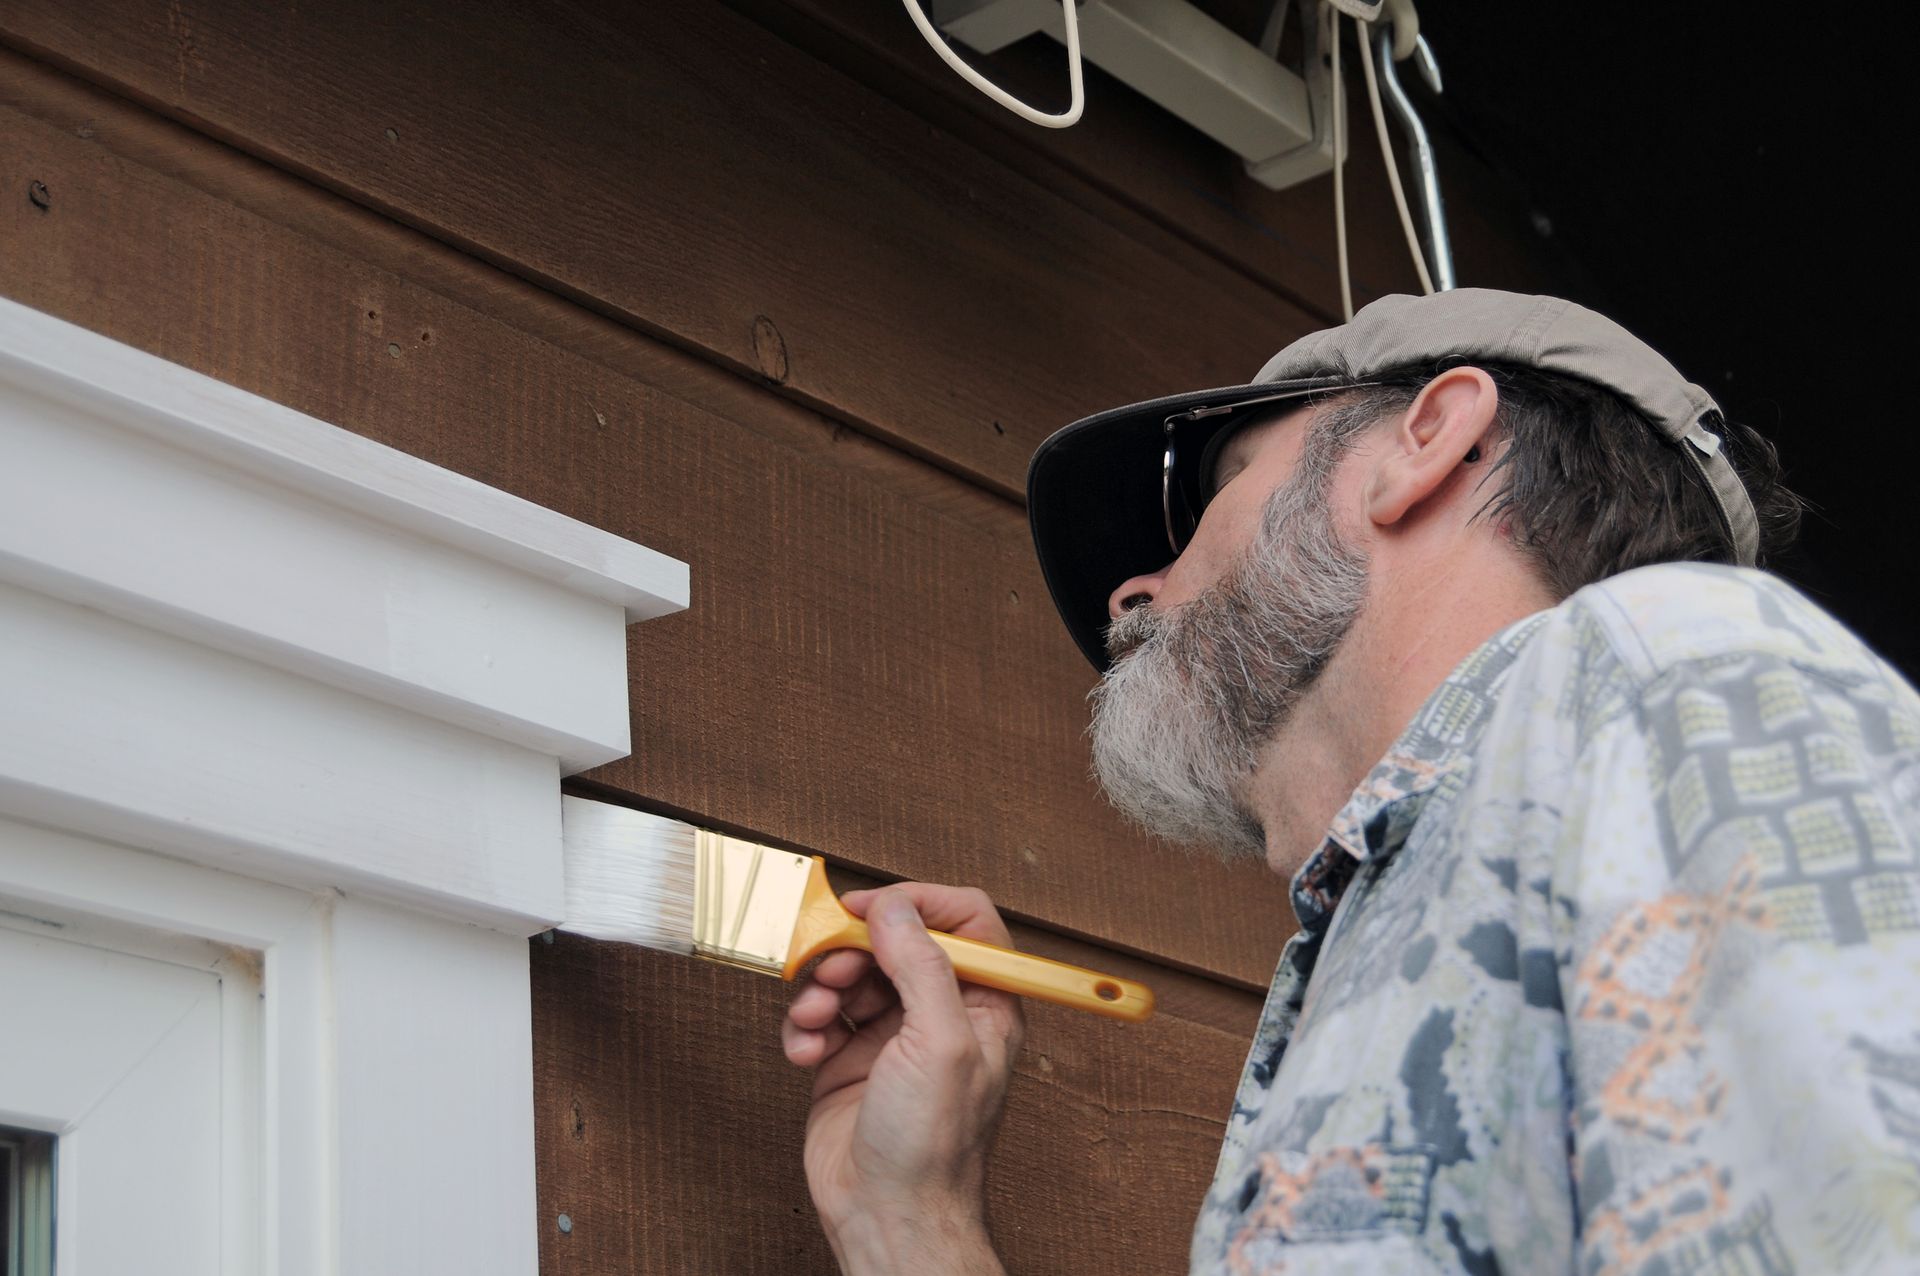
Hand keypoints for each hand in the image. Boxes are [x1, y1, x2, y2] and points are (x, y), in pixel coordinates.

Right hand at [782, 882, 1023, 1275]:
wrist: (886, 1215)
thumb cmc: (932, 1147)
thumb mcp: (939, 1044)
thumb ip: (922, 966)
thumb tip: (896, 909)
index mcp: (983, 1003)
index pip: (964, 920)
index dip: (918, 904)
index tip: (872, 907)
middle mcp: (939, 1013)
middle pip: (895, 942)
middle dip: (855, 949)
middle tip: (831, 967)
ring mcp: (892, 1036)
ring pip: (851, 974)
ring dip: (822, 988)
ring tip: (814, 1018)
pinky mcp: (849, 1059)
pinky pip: (821, 1016)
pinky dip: (804, 1027)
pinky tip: (805, 1053)